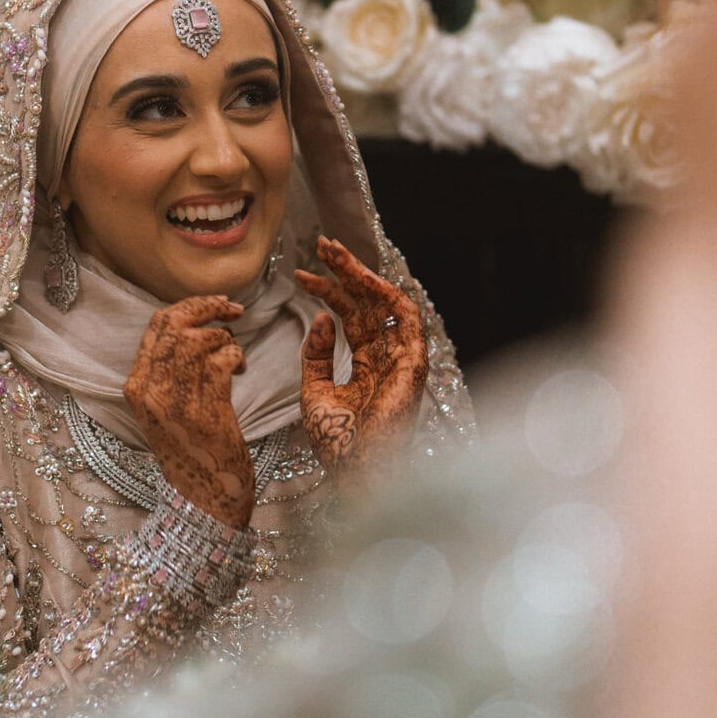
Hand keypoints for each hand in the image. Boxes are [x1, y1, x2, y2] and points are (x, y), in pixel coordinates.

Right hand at [124, 295, 254, 529]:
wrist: (202, 500)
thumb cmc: (191, 451)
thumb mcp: (165, 409)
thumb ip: (169, 372)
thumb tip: (195, 329)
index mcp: (136, 386)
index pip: (156, 325)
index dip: (189, 305)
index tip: (215, 305)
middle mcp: (149, 392)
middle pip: (175, 326)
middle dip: (209, 308)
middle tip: (233, 311)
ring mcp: (175, 405)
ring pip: (197, 342)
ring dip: (225, 338)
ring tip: (234, 355)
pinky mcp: (206, 415)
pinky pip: (221, 363)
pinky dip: (236, 357)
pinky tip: (240, 369)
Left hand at [294, 236, 427, 475]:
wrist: (354, 472)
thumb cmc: (337, 442)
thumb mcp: (314, 390)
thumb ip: (316, 354)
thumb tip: (320, 317)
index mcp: (368, 364)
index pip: (351, 316)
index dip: (329, 291)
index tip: (302, 275)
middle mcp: (388, 357)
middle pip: (370, 303)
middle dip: (347, 271)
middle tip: (323, 245)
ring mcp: (403, 360)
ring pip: (388, 305)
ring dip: (364, 276)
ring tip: (337, 254)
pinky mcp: (414, 366)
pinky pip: (409, 322)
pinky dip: (389, 298)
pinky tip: (366, 282)